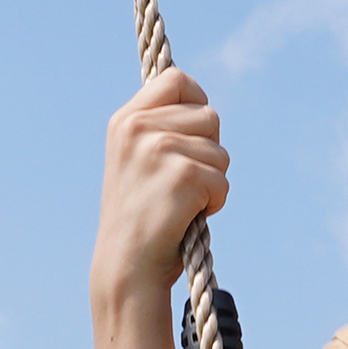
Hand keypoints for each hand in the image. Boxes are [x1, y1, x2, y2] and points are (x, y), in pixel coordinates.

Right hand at [93, 65, 228, 302]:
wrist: (126, 268)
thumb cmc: (140, 219)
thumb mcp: (138, 161)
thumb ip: (161, 129)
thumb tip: (203, 110)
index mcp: (125, 120)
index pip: (177, 80)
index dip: (196, 102)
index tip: (193, 134)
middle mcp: (138, 128)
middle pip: (209, 116)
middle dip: (208, 152)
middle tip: (182, 183)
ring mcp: (158, 149)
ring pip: (220, 151)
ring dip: (212, 181)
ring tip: (182, 204)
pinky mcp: (182, 175)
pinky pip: (222, 181)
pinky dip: (214, 204)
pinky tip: (187, 218)